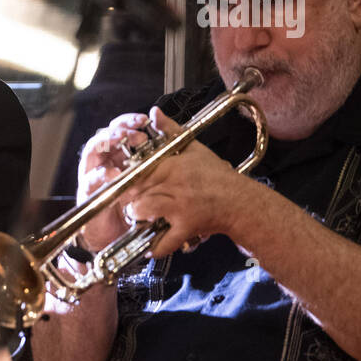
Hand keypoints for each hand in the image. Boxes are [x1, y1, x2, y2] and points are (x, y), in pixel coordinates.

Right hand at [77, 111, 156, 251]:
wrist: (115, 233)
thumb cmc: (131, 204)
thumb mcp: (148, 180)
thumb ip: (156, 159)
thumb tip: (169, 140)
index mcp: (118, 154)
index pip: (121, 129)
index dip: (131, 121)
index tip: (145, 121)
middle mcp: (104, 160)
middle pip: (107, 134)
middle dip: (121, 129)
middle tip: (137, 133)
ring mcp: (93, 172)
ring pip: (94, 148)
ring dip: (107, 141)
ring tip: (120, 140)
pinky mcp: (88, 189)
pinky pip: (92, 178)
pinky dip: (102, 173)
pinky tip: (113, 173)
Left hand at [119, 107, 251, 258]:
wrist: (240, 200)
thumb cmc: (216, 175)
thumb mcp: (193, 148)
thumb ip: (170, 131)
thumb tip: (154, 113)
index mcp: (172, 166)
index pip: (137, 173)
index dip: (125, 181)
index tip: (121, 186)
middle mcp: (174, 185)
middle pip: (135, 192)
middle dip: (129, 200)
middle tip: (130, 204)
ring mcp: (180, 207)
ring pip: (143, 211)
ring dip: (138, 218)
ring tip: (141, 218)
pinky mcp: (187, 226)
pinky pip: (163, 240)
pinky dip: (154, 247)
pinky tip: (150, 247)